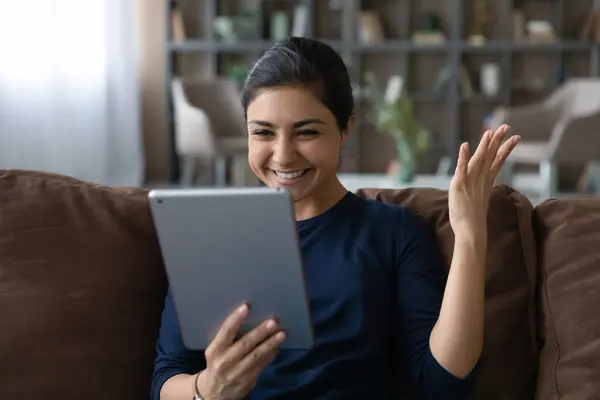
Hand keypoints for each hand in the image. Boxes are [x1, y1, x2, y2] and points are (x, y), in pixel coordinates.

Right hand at [195, 304, 285, 399]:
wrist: (214, 391)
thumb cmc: (218, 361)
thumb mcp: (217, 350)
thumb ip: (229, 338)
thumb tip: (251, 317)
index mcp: (215, 350)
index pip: (226, 331)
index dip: (236, 319)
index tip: (247, 307)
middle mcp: (224, 362)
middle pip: (244, 345)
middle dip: (260, 332)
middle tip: (273, 322)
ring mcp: (235, 373)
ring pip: (255, 356)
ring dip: (270, 344)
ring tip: (281, 334)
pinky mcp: (246, 382)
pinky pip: (260, 366)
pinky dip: (270, 356)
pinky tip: (276, 348)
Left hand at [449, 124, 519, 238]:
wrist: (470, 232)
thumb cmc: (473, 219)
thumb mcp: (478, 199)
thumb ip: (480, 188)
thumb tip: (483, 184)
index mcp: (486, 182)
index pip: (497, 161)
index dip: (505, 148)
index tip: (515, 137)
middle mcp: (481, 180)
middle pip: (491, 156)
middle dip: (498, 141)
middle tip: (506, 126)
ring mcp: (471, 182)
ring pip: (479, 159)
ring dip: (484, 145)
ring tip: (490, 132)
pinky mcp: (459, 185)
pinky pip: (461, 168)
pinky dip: (463, 157)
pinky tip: (465, 146)